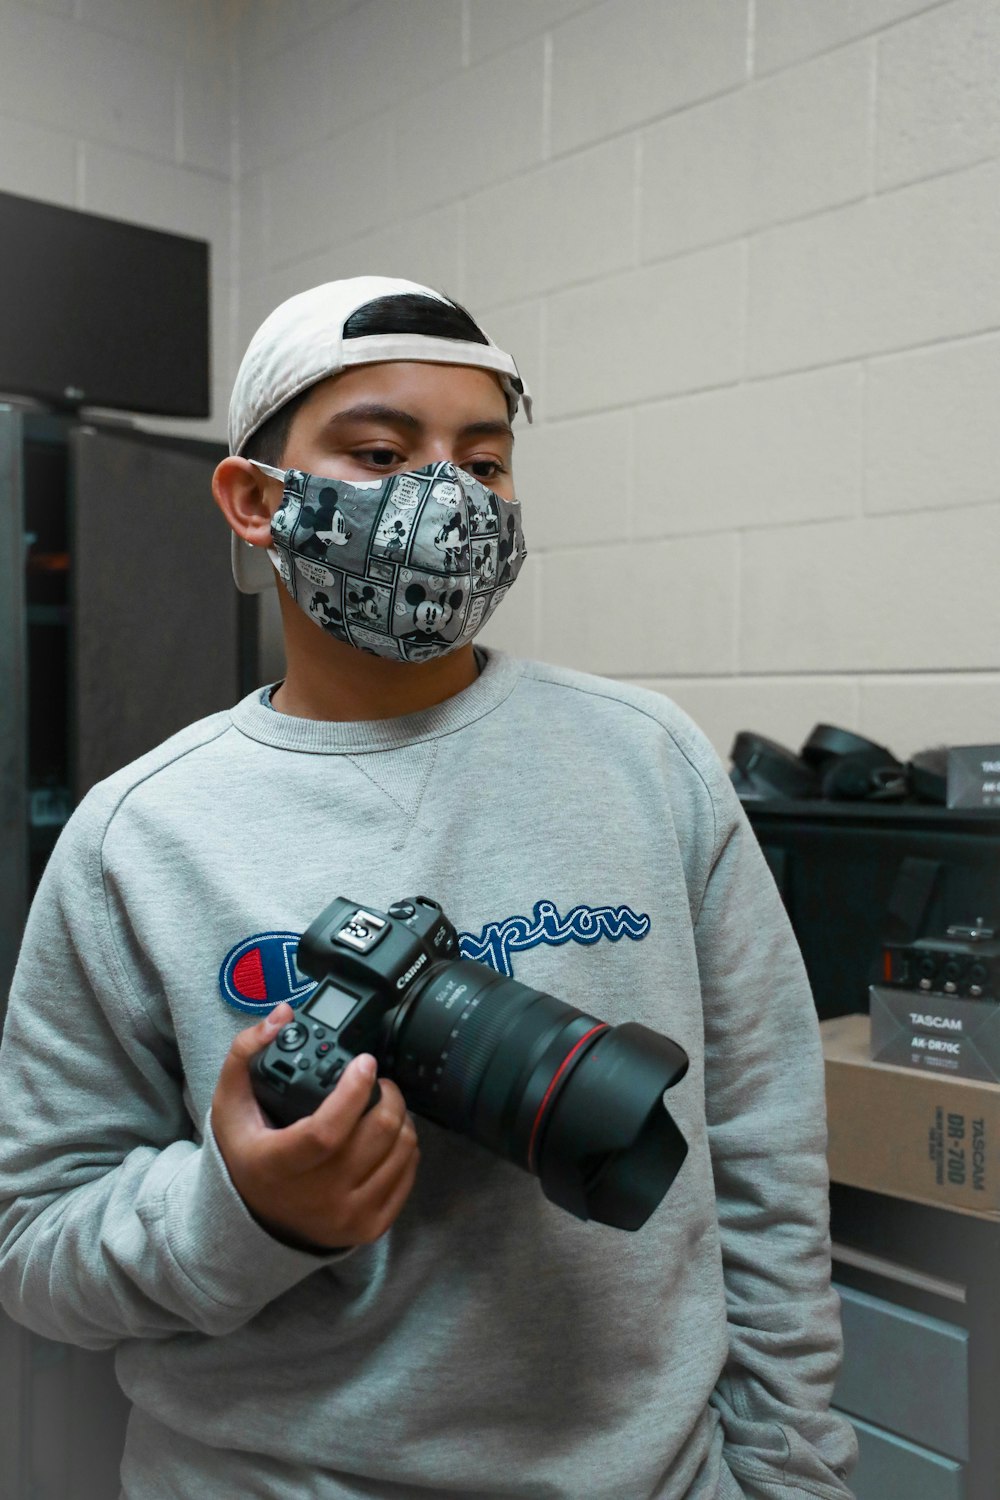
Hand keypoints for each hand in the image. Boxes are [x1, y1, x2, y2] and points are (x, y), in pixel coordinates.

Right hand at [212, 1003, 419, 1251]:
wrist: (258, 1222)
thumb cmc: (248, 1156)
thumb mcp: (230, 1106)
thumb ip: (244, 1054)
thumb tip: (281, 1015)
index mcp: (280, 1165)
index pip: (328, 1130)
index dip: (354, 1092)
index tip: (365, 1063)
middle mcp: (317, 1196)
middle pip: (377, 1135)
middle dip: (388, 1095)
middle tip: (378, 1082)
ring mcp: (347, 1215)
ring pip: (400, 1152)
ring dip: (400, 1118)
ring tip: (384, 1105)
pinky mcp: (371, 1227)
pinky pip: (407, 1178)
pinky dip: (407, 1149)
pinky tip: (390, 1136)